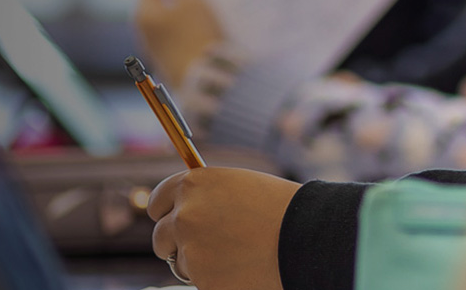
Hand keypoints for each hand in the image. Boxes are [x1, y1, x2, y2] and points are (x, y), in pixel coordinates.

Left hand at [135, 0, 225, 83]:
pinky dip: (176, 24)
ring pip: (159, 16)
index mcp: (143, 11)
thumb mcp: (192, 1)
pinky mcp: (161, 59)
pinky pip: (165, 33)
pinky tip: (194, 28)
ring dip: (175, 7)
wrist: (205, 80)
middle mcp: (140, 28)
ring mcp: (150, 46)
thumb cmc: (198, 35)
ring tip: (197, 6)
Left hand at [148, 167, 301, 289]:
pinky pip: (202, 282)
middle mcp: (185, 215)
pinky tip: (244, 269)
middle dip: (176, 243)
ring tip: (237, 255)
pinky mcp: (203, 280)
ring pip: (181, 263)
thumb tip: (186, 212)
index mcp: (192, 185)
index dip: (166, 213)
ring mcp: (191, 250)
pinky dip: (217, 280)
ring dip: (199, 263)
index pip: (158, 201)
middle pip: (160, 237)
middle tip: (201, 247)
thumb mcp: (238, 186)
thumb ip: (208, 196)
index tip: (172, 221)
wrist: (306, 236)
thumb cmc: (281, 208)